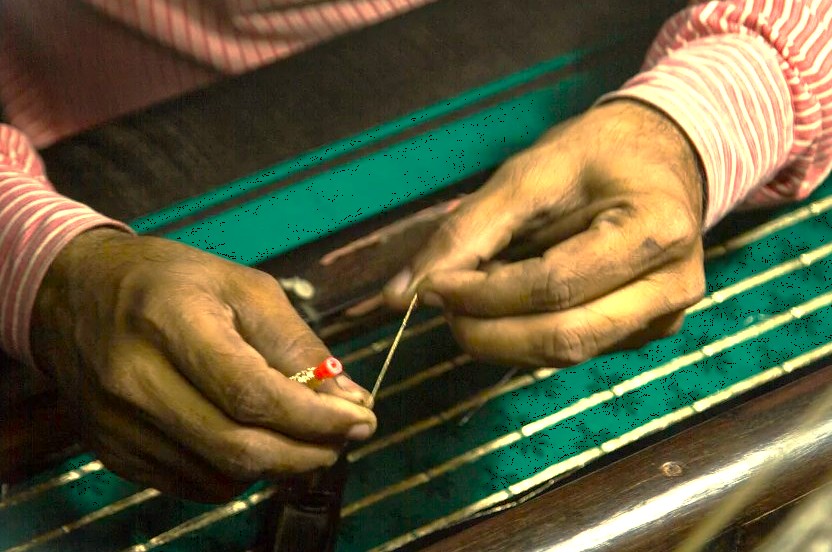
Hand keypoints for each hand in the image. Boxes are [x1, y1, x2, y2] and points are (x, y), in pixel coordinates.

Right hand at [31, 229, 376, 501]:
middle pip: (237, 447)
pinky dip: (240, 473)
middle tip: (345, 440)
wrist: (75, 295)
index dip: (315, 418)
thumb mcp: (242, 287)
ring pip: (221, 474)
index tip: (360, 420)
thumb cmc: (168, 281)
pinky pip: (194, 484)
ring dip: (279, 465)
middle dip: (307, 452)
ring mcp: (118, 424)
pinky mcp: (113, 452)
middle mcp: (134, 380)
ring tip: (307, 437)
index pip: (252, 394)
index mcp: (169, 322)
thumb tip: (349, 397)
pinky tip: (257, 442)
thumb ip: (297, 342)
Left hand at [385, 99, 705, 367]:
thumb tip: (399, 294)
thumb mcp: (530, 171)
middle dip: (487, 332)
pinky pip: (575, 348)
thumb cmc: (599, 152)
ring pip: (566, 354)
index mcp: (655, 231)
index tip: (431, 286)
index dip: (484, 295)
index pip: (555, 285)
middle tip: (441, 306)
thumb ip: (467, 231)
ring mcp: (664, 317)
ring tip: (469, 300)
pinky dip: (525, 333)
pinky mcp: (647, 332)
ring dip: (501, 337)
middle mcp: (672, 287)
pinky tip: (506, 303)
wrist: (664, 155)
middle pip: (564, 338)